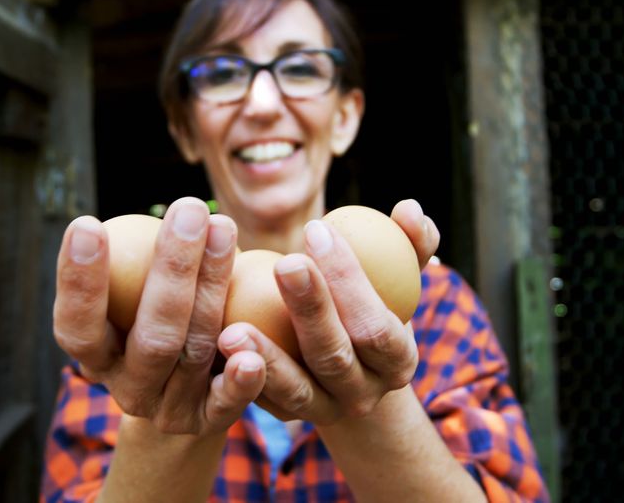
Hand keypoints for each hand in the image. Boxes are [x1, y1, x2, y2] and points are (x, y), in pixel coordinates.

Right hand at [52, 197, 265, 434]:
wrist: (186, 395)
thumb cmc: (155, 319)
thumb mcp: (132, 299)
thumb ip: (133, 265)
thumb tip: (152, 204)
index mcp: (95, 355)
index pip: (77, 324)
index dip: (79, 281)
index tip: (89, 225)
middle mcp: (128, 386)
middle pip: (152, 333)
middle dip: (172, 268)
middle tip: (190, 209)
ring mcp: (169, 408)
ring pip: (194, 350)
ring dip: (213, 288)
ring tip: (225, 231)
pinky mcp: (208, 421)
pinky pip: (227, 403)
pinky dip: (241, 379)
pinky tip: (253, 353)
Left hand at [217, 199, 439, 423]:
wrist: (348, 359)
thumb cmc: (372, 299)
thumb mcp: (397, 273)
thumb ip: (410, 241)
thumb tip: (410, 208)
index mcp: (398, 361)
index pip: (377, 326)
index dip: (350, 281)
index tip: (315, 229)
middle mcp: (364, 395)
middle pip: (335, 357)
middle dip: (311, 309)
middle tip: (284, 263)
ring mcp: (324, 411)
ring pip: (296, 390)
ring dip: (264, 357)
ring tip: (230, 326)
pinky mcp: (286, 416)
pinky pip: (261, 400)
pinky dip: (238, 376)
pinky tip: (212, 343)